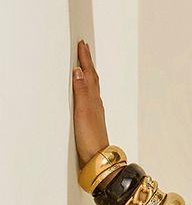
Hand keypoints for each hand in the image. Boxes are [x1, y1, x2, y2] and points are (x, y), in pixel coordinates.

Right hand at [72, 40, 110, 169]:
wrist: (98, 159)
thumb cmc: (91, 138)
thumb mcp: (83, 112)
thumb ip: (81, 91)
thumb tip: (79, 70)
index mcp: (93, 99)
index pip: (89, 74)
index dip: (85, 59)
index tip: (82, 44)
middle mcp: (95, 104)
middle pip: (92, 78)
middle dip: (88, 62)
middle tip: (84, 48)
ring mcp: (94, 112)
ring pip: (92, 87)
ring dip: (89, 74)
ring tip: (85, 64)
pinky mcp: (91, 120)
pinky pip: (90, 98)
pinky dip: (87, 88)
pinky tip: (86, 92)